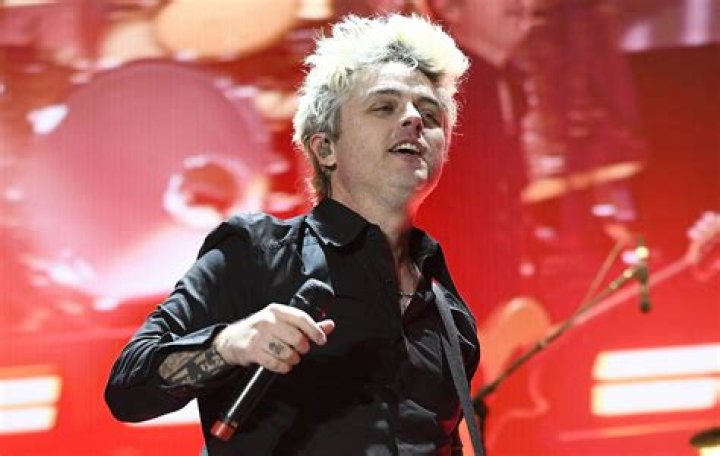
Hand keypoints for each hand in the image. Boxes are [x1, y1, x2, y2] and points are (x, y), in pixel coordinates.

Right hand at [213, 304, 334, 373]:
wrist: (231, 339)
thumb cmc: (261, 330)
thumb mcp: (282, 322)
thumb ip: (306, 325)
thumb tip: (329, 325)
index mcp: (277, 310)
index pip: (301, 318)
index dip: (315, 330)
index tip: (321, 339)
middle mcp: (267, 320)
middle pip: (295, 337)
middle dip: (302, 348)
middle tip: (301, 350)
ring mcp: (258, 335)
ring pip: (286, 352)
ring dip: (292, 359)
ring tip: (291, 358)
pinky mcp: (251, 350)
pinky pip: (274, 363)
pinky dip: (282, 367)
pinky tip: (283, 365)